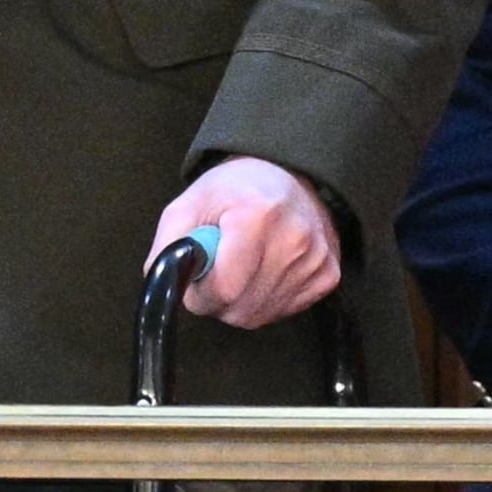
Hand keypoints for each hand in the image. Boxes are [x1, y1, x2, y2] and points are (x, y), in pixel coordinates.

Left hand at [149, 157, 340, 325]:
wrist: (287, 176)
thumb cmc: (233, 190)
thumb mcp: (187, 205)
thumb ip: (168, 246)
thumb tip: (163, 285)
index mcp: (255, 216)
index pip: (226, 288)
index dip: (201, 295)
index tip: (195, 284)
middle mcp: (293, 239)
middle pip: (243, 308)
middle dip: (218, 302)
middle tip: (214, 276)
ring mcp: (316, 258)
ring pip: (262, 315)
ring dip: (241, 304)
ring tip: (238, 271)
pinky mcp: (328, 274)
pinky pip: (285, 311)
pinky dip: (265, 301)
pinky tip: (262, 274)